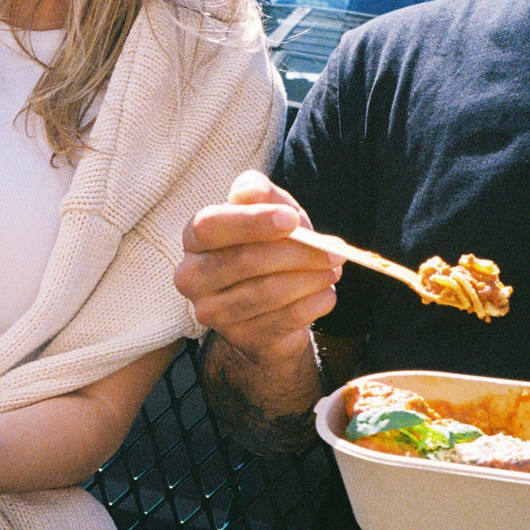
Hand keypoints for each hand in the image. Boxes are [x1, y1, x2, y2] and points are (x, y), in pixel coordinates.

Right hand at [175, 170, 343, 365]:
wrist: (274, 306)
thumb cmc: (269, 247)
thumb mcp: (270, 212)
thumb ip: (261, 194)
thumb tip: (250, 190)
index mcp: (194, 239)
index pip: (211, 227)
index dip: (252, 222)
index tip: (292, 219)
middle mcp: (193, 278)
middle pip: (246, 261)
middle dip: (299, 254)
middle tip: (336, 251)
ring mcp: (214, 314)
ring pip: (269, 292)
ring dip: (312, 279)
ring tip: (334, 270)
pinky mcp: (242, 339)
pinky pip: (286, 318)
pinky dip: (315, 303)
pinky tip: (327, 293)